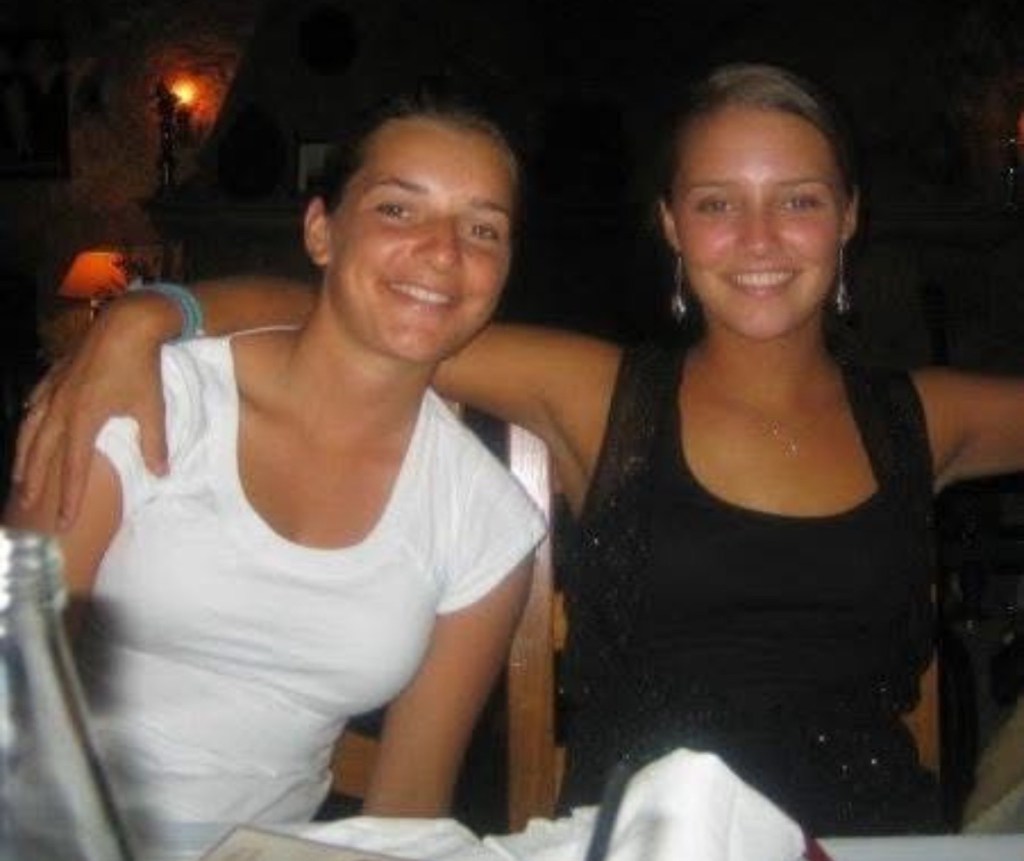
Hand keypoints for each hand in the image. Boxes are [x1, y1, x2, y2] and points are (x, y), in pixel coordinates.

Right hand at [12, 294, 174, 528]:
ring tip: (18, 478)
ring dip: (24, 456)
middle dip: (36, 483)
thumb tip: (161, 474)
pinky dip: (29, 418)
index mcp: (83, 420)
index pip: (74, 469)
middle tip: (29, 508)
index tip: (64, 523)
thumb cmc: (142, 366)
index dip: (69, 498)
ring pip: (31, 430)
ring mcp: (54, 389)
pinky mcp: (56, 374)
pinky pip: (36, 401)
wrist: (128, 322)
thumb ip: (154, 444)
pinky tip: (27, 423)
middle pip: (42, 454)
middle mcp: (61, 408)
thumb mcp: (152, 408)